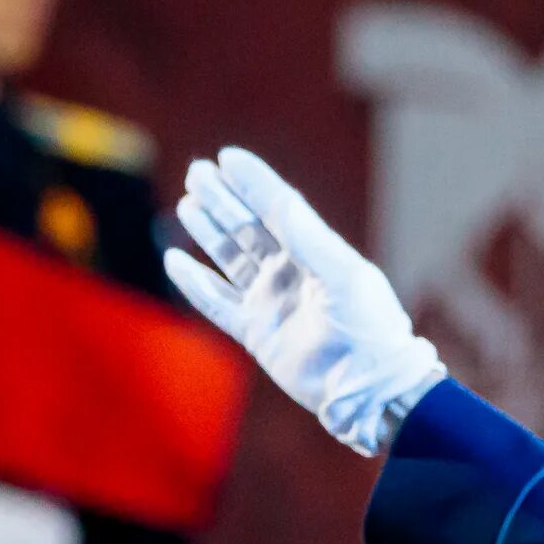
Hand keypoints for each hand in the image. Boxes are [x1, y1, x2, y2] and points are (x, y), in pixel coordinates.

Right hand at [163, 146, 445, 456]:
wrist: (368, 386)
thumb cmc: (368, 326)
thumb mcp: (342, 273)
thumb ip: (306, 236)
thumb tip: (276, 197)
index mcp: (317, 251)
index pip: (277, 207)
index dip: (253, 181)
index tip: (226, 157)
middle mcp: (291, 272)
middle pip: (248, 227)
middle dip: (223, 199)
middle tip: (197, 171)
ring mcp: (271, 302)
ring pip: (230, 258)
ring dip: (208, 231)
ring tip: (187, 203)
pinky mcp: (255, 332)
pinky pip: (216, 302)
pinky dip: (195, 283)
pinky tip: (174, 259)